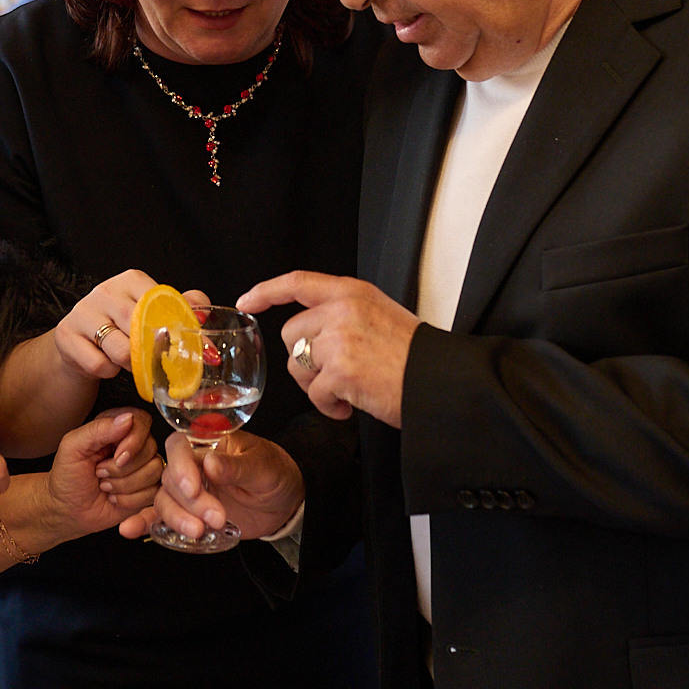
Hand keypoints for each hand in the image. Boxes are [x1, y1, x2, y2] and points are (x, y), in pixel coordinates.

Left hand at [46, 408, 163, 537]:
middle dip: (121, 469)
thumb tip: (126, 418)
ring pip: (154, 471)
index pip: (141, 422)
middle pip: (150, 448)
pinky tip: (115, 498)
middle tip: (100, 473)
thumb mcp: (72, 447)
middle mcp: (133, 445)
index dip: (134, 441)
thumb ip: (98, 428)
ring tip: (105, 486)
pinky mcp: (146, 490)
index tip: (117, 456)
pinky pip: (153, 492)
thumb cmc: (67, 477)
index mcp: (115, 428)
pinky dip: (130, 500)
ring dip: (124, 485)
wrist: (67, 510)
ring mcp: (142, 468)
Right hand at [52, 271, 210, 386]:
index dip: (176, 331)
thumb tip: (203, 316)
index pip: (161, 305)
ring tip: (130, 361)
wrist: (81, 342)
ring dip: (130, 365)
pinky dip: (108, 371)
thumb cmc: (124, 326)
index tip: (189, 351)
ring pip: (121, 351)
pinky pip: (99, 364)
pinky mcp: (66, 335)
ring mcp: (83, 311)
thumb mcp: (154, 313)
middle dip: (153, 354)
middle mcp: (105, 291)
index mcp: (132, 280)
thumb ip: (185, 309)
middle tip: (157, 362)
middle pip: (141, 331)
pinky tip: (107, 363)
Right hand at [122, 432, 304, 541]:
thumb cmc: (275, 474)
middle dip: (189, 502)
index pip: (179, 447)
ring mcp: (188, 491)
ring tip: (201, 532)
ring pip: (164, 500)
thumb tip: (210, 463)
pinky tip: (129, 529)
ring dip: (176, 518)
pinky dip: (144, 522)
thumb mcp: (263, 467)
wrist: (283, 502)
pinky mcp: (187, 513)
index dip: (181, 467)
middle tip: (216, 517)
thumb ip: (237, 466)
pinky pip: (159, 516)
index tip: (194, 488)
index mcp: (208, 443)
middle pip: (170, 478)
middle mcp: (192, 465)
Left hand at [238, 272, 417, 426]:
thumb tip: (311, 330)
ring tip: (346, 390)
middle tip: (331, 375)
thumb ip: (344, 314)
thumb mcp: (380, 315)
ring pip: (297, 365)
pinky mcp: (340, 371)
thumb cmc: (415, 356)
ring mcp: (340, 339)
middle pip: (290, 334)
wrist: (441, 381)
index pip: (298, 282)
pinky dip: (328, 406)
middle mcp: (343, 310)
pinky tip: (350, 404)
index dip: (267, 291)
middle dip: (303, 360)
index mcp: (353, 292)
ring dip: (315, 385)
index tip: (247, 301)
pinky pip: (313, 393)